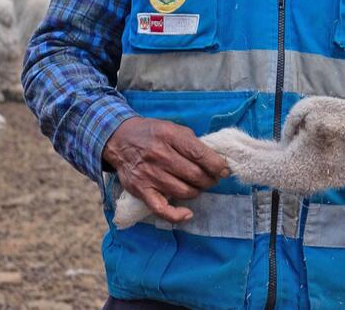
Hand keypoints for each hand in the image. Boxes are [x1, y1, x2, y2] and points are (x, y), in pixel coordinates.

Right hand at [102, 117, 229, 223]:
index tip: (224, 171)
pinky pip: (162, 209)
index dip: (217, 165)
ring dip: (197, 192)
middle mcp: (159, 155)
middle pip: (194, 175)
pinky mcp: (141, 190)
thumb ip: (192, 142)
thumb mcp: (173, 128)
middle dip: (210, 180)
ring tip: (198, 187)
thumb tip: (216, 160)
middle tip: (212, 179)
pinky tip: (187, 213)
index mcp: (169, 136)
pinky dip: (177, 215)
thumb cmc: (152, 134)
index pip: (200, 154)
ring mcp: (149, 175)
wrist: (120, 140)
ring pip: (184, 191)